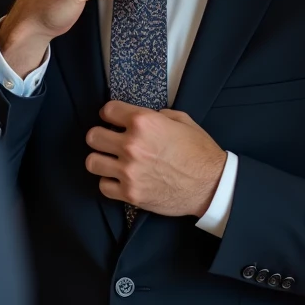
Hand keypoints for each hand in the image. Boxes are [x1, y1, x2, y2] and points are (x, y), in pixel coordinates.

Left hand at [85, 101, 226, 217]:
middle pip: (93, 136)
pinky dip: (109, 182)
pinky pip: (103, 186)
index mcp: (143, 122)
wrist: (211, 185)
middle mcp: (131, 145)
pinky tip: (120, 179)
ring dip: (101, 159)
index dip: (110, 114)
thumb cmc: (199, 151)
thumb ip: (156, 115)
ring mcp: (128, 171)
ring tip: (111, 161)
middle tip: (110, 141)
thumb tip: (139, 118)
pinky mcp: (130, 193)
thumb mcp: (182, 120)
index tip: (113, 120)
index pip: (107, 110)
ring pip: (92, 162)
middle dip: (101, 136)